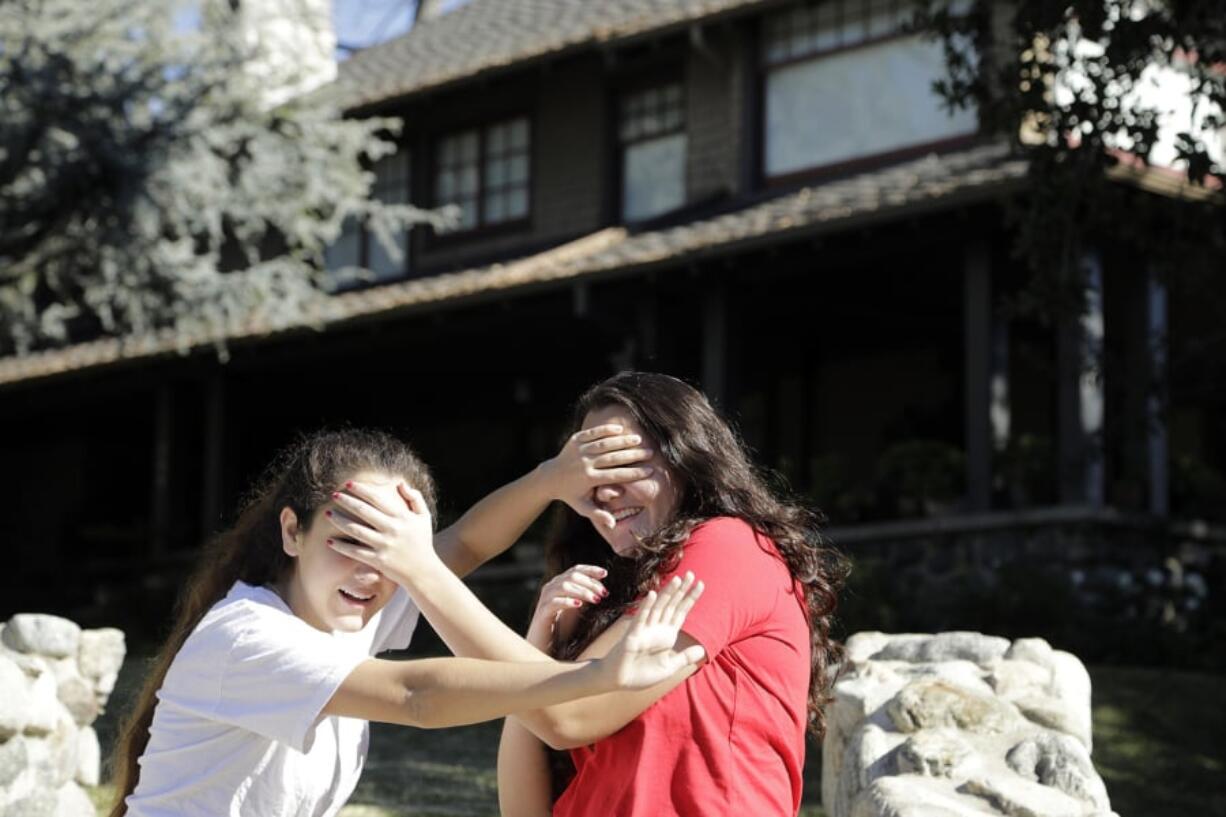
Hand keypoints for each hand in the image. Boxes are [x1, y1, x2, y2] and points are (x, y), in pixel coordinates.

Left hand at [324, 480, 434, 585]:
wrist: (423, 571)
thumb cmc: (422, 542)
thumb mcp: (424, 517)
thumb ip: (415, 498)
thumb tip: (399, 483)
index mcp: (402, 517)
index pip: (378, 498)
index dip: (362, 489)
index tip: (348, 483)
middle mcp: (392, 529)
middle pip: (364, 511)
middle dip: (346, 501)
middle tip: (333, 495)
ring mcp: (384, 545)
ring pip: (356, 530)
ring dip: (340, 521)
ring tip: (328, 514)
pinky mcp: (378, 560)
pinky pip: (356, 552)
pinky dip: (342, 546)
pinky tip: (330, 540)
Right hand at [527, 565, 607, 648]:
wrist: (542, 644)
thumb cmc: (561, 626)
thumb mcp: (576, 608)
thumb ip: (585, 596)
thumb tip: (601, 588)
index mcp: (559, 583)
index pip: (576, 570)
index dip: (591, 570)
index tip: (605, 573)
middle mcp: (551, 587)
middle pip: (572, 576)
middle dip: (590, 583)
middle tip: (603, 594)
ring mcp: (545, 598)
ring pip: (564, 587)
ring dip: (582, 592)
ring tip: (595, 600)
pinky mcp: (542, 611)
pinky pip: (554, 602)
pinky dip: (567, 601)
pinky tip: (578, 605)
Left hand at [538, 424, 653, 529]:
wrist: (550, 477)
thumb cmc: (571, 495)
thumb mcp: (583, 507)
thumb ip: (598, 515)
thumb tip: (613, 525)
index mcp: (589, 479)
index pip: (616, 475)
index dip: (634, 473)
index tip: (650, 471)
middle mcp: (584, 464)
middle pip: (612, 458)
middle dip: (633, 455)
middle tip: (650, 453)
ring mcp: (579, 450)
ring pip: (604, 444)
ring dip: (622, 440)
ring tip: (639, 439)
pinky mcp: (575, 440)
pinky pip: (592, 433)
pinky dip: (605, 430)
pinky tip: (620, 429)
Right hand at [599, 572, 705, 689]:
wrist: (619, 681)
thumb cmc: (641, 674)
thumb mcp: (668, 667)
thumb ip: (684, 658)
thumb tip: (702, 650)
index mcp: (666, 634)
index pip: (681, 612)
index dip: (690, 598)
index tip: (700, 584)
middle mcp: (657, 628)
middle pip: (671, 605)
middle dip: (681, 590)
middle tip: (691, 574)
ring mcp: (645, 629)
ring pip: (658, 607)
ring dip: (667, 594)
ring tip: (678, 580)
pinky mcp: (633, 634)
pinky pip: (641, 617)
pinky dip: (647, 606)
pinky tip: (653, 595)